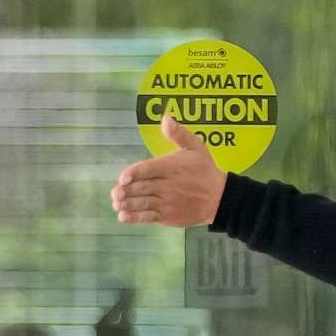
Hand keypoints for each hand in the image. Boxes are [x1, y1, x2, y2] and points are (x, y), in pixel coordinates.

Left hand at [112, 115, 227, 226]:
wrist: (220, 198)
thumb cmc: (205, 171)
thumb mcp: (196, 148)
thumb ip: (179, 134)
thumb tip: (165, 118)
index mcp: (171, 168)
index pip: (147, 169)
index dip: (132, 174)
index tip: (123, 178)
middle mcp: (167, 186)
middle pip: (141, 187)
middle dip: (125, 191)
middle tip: (116, 192)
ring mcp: (167, 203)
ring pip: (142, 203)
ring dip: (127, 204)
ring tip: (117, 203)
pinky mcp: (168, 216)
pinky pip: (148, 217)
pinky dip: (135, 217)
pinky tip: (123, 216)